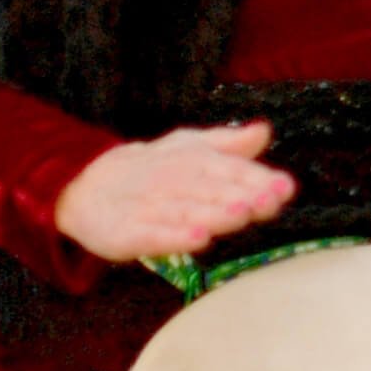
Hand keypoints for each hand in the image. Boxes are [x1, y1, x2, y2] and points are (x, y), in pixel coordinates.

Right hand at [53, 123, 293, 266]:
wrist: (85, 187)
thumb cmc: (151, 171)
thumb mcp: (188, 150)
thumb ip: (228, 145)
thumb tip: (264, 131)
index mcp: (191, 160)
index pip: (229, 168)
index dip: (257, 179)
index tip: (284, 187)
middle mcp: (171, 180)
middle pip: (210, 189)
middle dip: (241, 195)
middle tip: (268, 202)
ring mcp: (147, 206)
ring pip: (185, 210)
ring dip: (214, 213)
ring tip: (240, 215)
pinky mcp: (125, 232)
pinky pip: (152, 235)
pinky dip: (175, 237)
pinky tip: (198, 239)